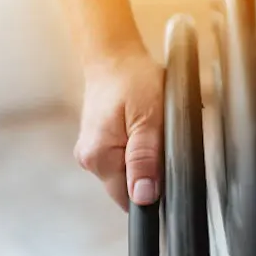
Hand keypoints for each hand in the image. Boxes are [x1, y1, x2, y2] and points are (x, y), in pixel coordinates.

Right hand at [74, 47, 163, 210]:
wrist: (114, 56)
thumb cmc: (133, 80)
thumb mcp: (149, 119)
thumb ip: (145, 159)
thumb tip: (144, 196)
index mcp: (99, 157)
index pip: (129, 199)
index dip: (152, 192)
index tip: (165, 170)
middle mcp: (90, 159)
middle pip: (129, 187)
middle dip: (151, 171)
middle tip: (160, 139)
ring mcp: (92, 151)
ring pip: (128, 172)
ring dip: (145, 158)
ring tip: (150, 130)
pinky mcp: (99, 143)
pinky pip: (124, 158)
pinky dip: (138, 148)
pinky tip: (142, 128)